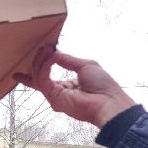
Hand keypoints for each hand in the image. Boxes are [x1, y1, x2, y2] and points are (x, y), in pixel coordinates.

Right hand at [18, 47, 136, 127]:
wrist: (108, 100)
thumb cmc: (103, 86)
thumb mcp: (85, 65)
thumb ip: (68, 60)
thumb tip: (55, 52)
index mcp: (68, 85)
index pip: (48, 74)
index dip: (42, 62)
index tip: (43, 49)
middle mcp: (59, 91)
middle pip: (40, 75)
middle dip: (39, 60)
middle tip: (42, 47)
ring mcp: (55, 95)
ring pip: (39, 76)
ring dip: (40, 60)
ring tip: (46, 49)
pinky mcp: (53, 97)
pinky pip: (42, 79)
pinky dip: (45, 66)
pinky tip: (51, 57)